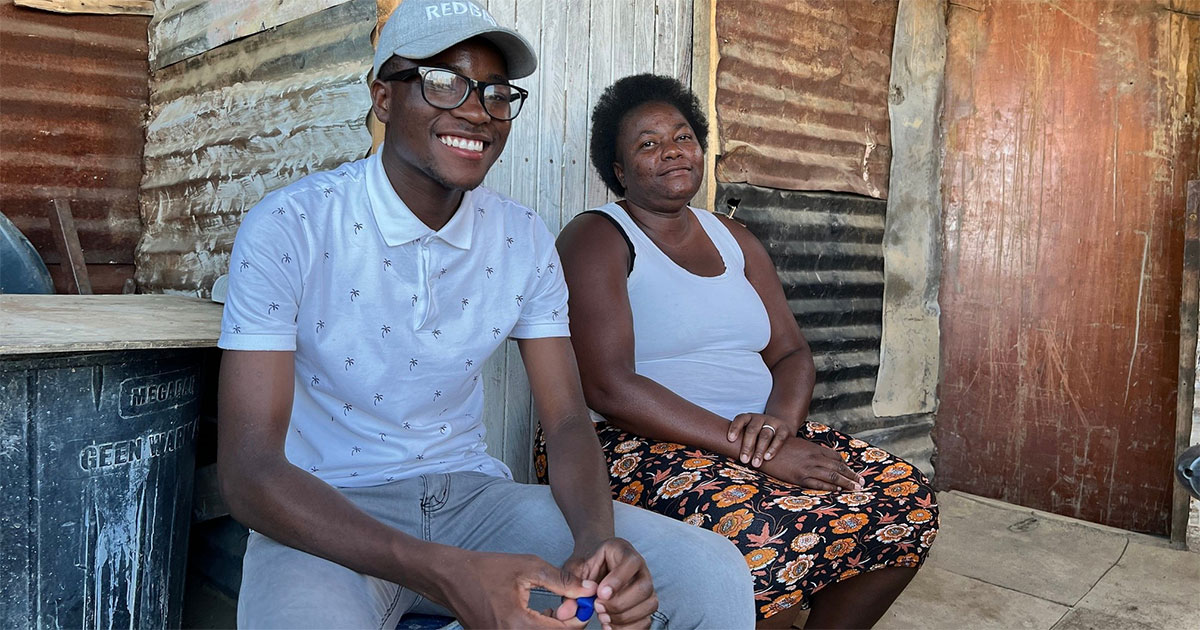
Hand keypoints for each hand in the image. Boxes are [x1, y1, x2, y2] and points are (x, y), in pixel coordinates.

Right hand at [442, 550, 595, 628]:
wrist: (450, 578)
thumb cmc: (486, 569)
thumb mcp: (528, 568)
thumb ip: (561, 580)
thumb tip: (588, 589)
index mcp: (519, 625)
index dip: (579, 617)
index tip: (583, 601)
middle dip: (567, 623)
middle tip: (571, 605)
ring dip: (554, 627)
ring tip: (558, 607)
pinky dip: (540, 629)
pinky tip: (543, 614)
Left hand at [564, 538, 656, 629]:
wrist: (594, 565)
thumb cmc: (587, 564)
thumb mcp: (575, 567)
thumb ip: (571, 584)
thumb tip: (571, 607)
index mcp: (623, 551)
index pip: (631, 562)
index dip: (618, 580)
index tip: (601, 593)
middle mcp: (640, 568)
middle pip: (644, 587)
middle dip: (620, 604)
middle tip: (598, 607)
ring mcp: (645, 586)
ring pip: (649, 604)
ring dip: (625, 617)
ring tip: (604, 617)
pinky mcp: (644, 603)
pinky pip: (646, 620)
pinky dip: (629, 627)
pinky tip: (611, 625)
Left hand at [727, 413, 793, 467]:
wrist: (781, 428)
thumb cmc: (758, 435)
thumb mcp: (749, 433)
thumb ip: (741, 440)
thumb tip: (728, 455)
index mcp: (748, 418)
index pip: (740, 419)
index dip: (735, 428)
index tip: (730, 439)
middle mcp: (760, 418)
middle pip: (752, 430)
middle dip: (747, 446)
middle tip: (744, 460)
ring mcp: (772, 422)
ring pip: (765, 435)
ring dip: (759, 450)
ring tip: (755, 463)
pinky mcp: (784, 429)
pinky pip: (779, 438)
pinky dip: (773, 448)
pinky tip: (767, 457)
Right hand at [758, 437, 863, 491]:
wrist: (762, 449)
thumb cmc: (778, 447)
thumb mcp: (797, 445)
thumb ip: (810, 451)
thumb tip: (819, 457)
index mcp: (813, 448)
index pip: (836, 457)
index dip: (846, 465)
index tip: (853, 472)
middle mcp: (814, 457)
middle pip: (838, 467)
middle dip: (852, 475)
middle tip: (862, 483)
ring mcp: (807, 467)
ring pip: (833, 476)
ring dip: (846, 483)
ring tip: (856, 489)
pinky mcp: (800, 477)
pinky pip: (819, 484)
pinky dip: (830, 487)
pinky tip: (838, 491)